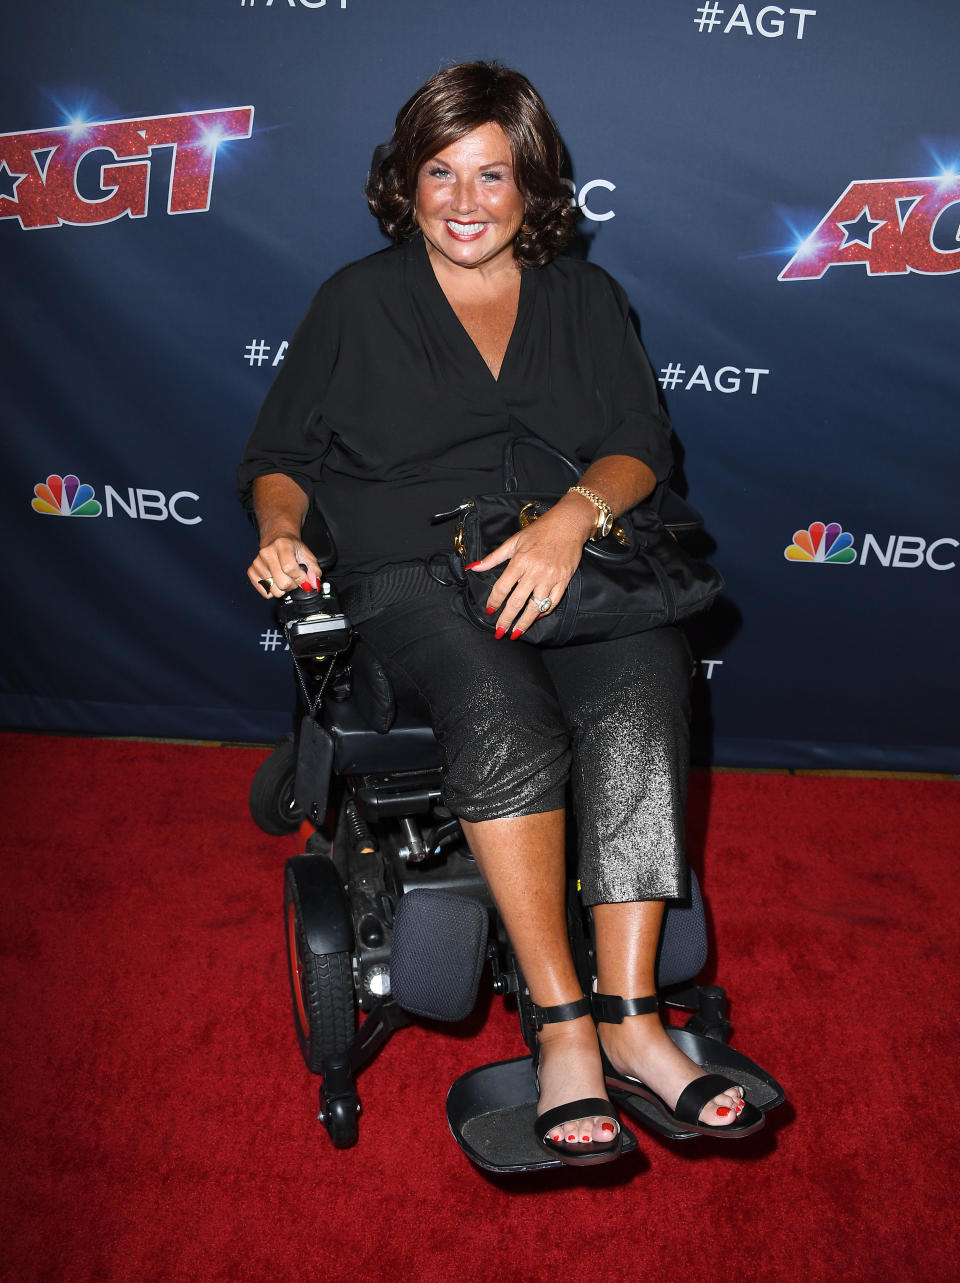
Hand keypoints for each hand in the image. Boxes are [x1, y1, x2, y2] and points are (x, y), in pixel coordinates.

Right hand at [247, 534, 320, 598]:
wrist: (277, 539)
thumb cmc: (292, 548)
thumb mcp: (307, 555)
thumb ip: (314, 570)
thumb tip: (314, 584)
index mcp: (282, 545)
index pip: (290, 568)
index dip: (300, 578)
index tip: (304, 580)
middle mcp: (267, 553)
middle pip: (282, 582)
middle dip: (293, 585)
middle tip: (294, 579)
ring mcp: (257, 563)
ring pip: (274, 590)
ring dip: (283, 589)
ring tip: (285, 578)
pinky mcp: (251, 571)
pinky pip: (265, 592)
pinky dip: (273, 590)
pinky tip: (275, 580)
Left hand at [468, 500, 592, 637]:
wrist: (569, 524)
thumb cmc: (540, 531)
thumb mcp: (514, 541)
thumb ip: (493, 558)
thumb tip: (473, 567)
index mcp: (520, 561)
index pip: (502, 587)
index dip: (494, 601)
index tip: (490, 611)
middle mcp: (535, 571)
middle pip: (517, 602)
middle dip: (506, 619)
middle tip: (499, 632)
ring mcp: (550, 578)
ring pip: (535, 606)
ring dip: (524, 622)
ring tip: (516, 632)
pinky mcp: (564, 580)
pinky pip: (553, 602)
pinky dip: (544, 611)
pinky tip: (536, 617)